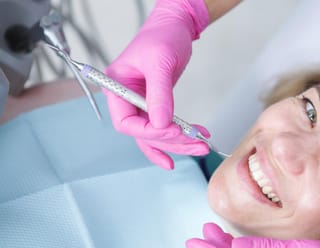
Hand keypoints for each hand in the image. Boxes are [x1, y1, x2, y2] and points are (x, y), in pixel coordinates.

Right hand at [105, 0, 209, 168]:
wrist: (175, 27)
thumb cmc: (162, 36)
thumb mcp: (160, 63)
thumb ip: (160, 94)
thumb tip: (161, 123)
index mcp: (117, 87)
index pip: (126, 122)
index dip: (149, 131)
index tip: (174, 130)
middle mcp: (125, 99)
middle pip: (143, 133)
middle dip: (171, 141)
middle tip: (196, 144)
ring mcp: (140, 105)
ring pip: (155, 135)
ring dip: (178, 144)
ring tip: (201, 146)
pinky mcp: (154, 106)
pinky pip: (162, 129)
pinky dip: (177, 139)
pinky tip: (191, 144)